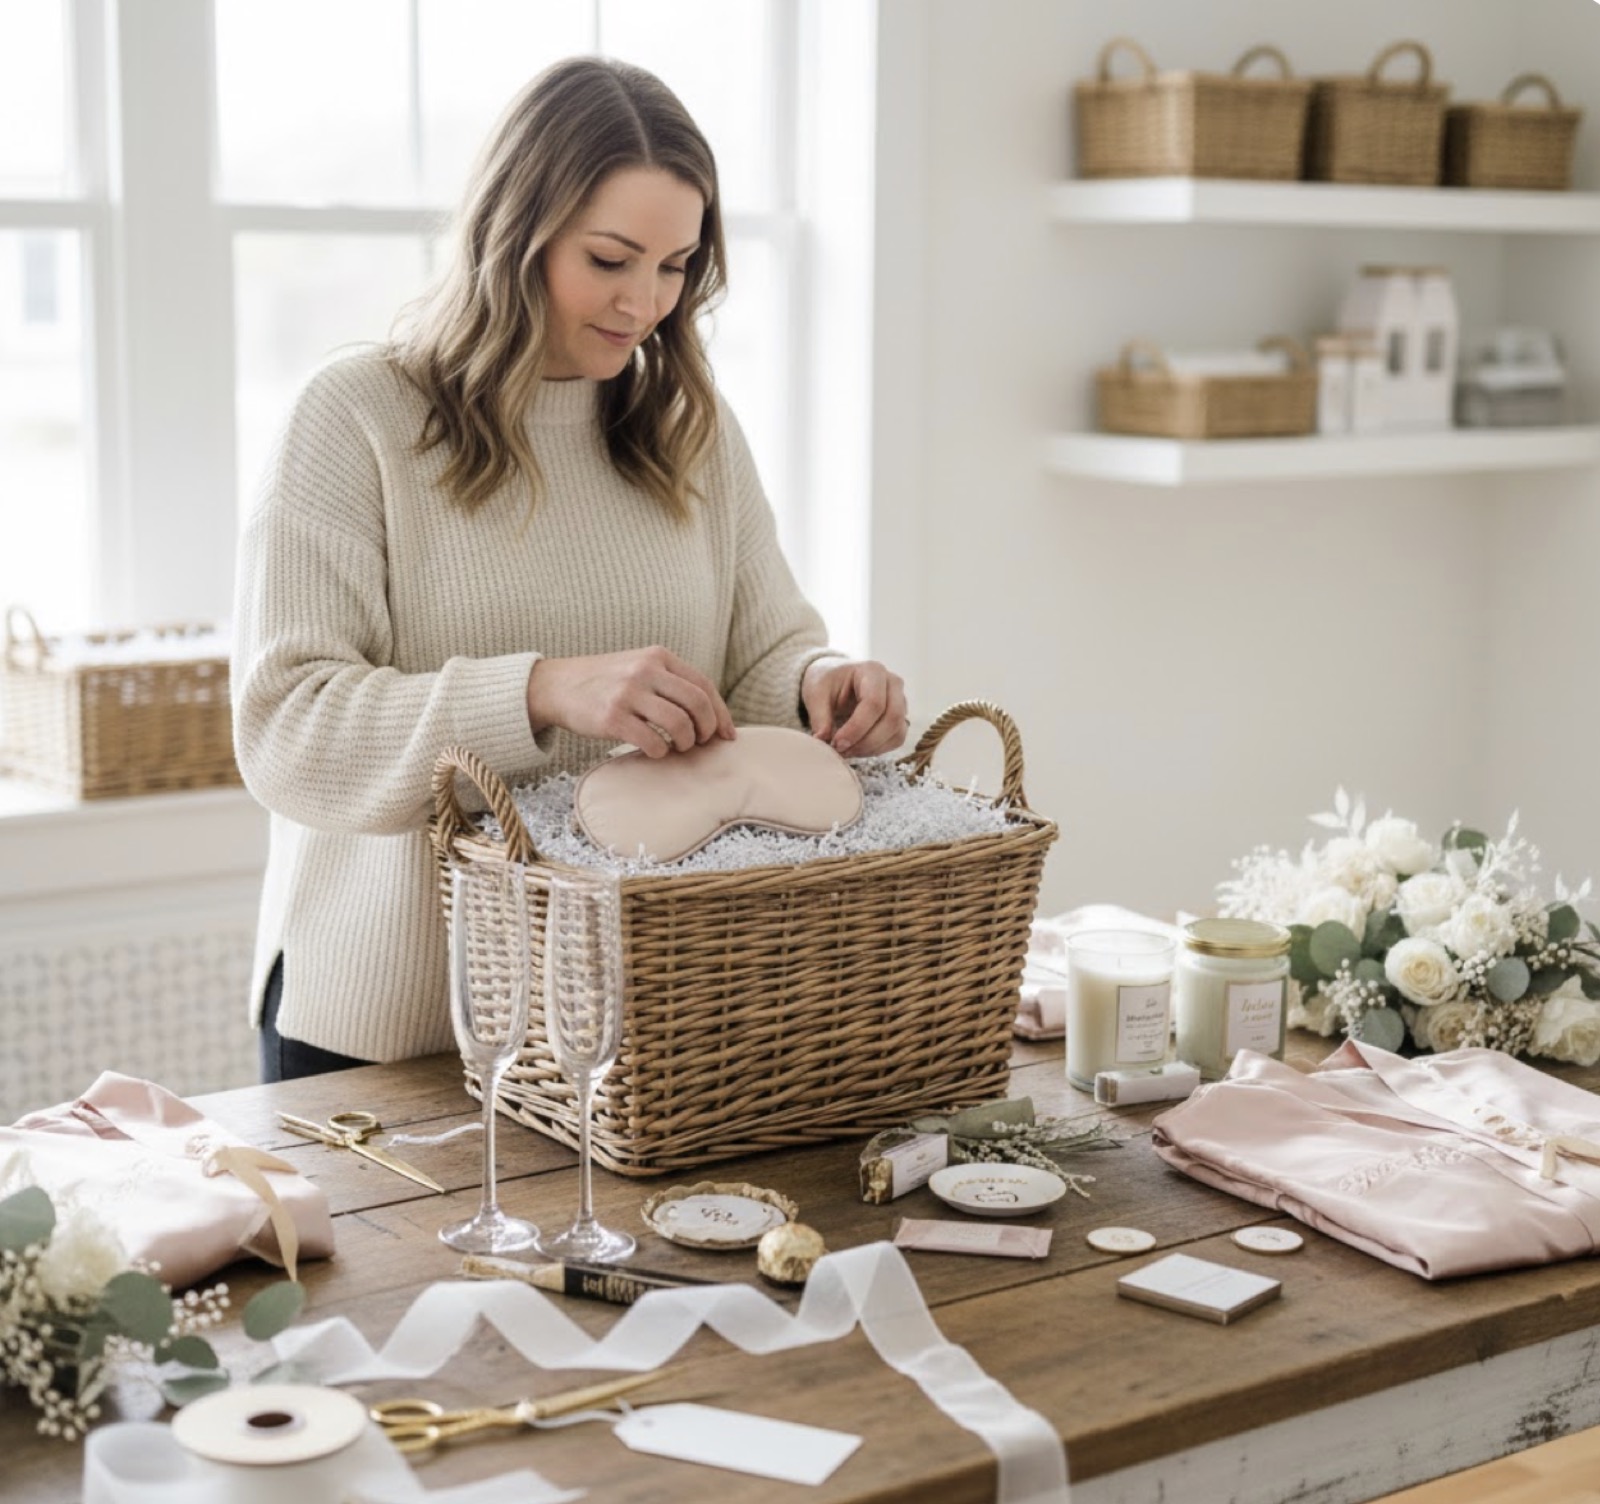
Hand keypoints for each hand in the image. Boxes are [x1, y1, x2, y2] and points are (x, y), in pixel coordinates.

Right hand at [526, 648, 735, 757]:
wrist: (557, 685)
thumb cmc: (606, 682)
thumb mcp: (639, 667)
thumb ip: (670, 681)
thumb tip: (711, 714)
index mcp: (658, 656)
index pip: (704, 685)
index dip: (721, 714)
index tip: (727, 735)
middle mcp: (646, 670)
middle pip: (698, 705)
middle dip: (707, 730)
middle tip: (700, 743)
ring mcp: (628, 693)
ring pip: (679, 724)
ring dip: (685, 743)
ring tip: (677, 747)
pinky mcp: (612, 717)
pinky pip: (652, 741)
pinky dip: (660, 752)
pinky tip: (655, 751)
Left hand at [801, 658, 907, 757]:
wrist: (836, 681)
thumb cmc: (827, 682)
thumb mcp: (816, 694)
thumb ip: (819, 717)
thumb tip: (823, 740)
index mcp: (872, 671)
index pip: (874, 703)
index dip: (856, 728)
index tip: (836, 743)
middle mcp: (892, 683)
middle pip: (892, 718)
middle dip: (866, 741)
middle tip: (841, 750)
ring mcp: (900, 701)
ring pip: (897, 732)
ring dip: (871, 748)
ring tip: (847, 751)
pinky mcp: (900, 718)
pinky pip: (897, 739)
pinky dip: (878, 749)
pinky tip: (857, 749)